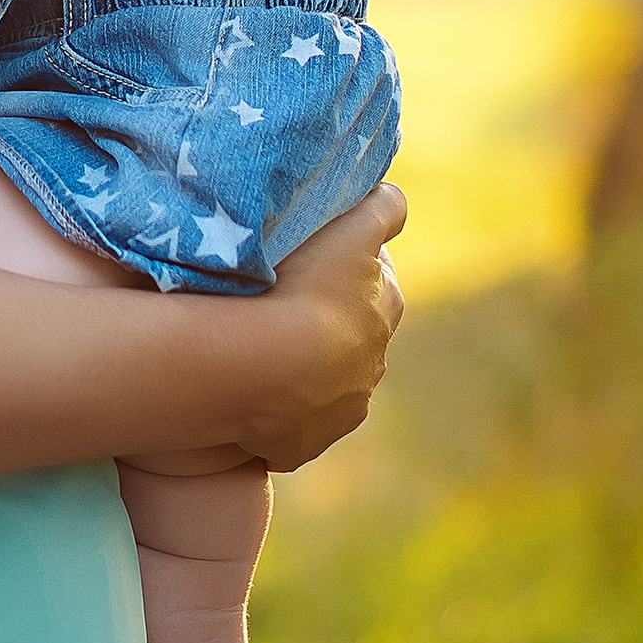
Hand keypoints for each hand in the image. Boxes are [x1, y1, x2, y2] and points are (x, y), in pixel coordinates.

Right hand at [237, 183, 403, 468]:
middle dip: (328, 312)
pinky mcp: (306, 441)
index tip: (315, 247)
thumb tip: (394, 201)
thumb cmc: (300, 284)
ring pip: (326, 376)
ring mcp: (341, 405)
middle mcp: (373, 359)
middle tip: (283, 294)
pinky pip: (292, 420)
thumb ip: (382, 208)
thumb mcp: (350, 226)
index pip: (377, 269)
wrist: (264, 368)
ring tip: (260, 344)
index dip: (346, 253)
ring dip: (303, 362)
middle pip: (354, 325)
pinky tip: (248, 387)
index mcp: (385, 303)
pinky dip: (278, 406)